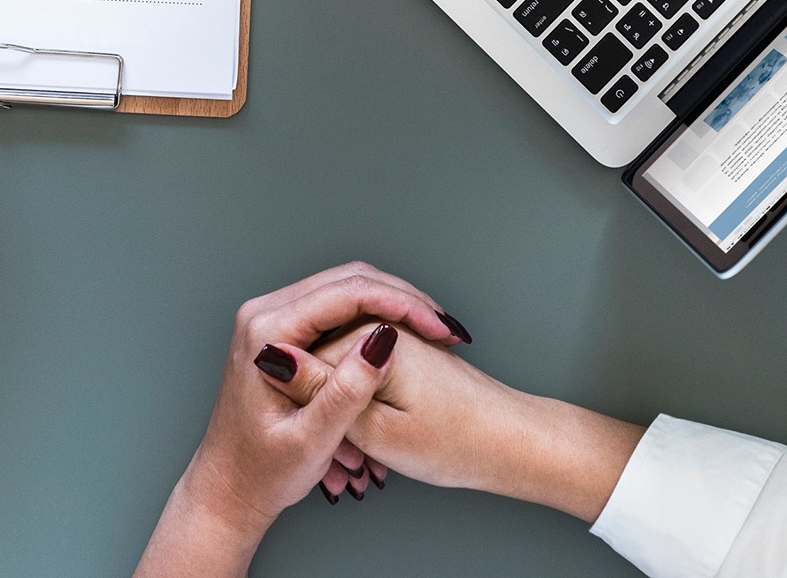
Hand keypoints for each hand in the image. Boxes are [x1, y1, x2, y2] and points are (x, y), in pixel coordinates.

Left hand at [134, 262, 466, 576]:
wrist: (229, 488)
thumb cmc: (263, 472)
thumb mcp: (311, 441)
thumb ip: (346, 392)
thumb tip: (383, 340)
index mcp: (266, 333)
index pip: (346, 294)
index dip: (402, 305)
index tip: (440, 329)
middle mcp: (264, 314)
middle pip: (348, 281)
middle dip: (403, 299)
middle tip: (445, 329)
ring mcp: (272, 319)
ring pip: (346, 289)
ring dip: (392, 305)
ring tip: (433, 334)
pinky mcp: (283, 331)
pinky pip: (337, 308)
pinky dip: (375, 317)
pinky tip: (405, 339)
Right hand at [281, 328, 646, 522]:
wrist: (512, 443)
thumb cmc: (457, 443)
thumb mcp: (375, 431)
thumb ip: (321, 393)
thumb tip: (273, 358)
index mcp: (369, 336)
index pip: (299, 358)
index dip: (300, 405)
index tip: (315, 443)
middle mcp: (380, 327)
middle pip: (318, 359)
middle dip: (320, 407)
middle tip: (339, 456)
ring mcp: (393, 338)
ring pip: (340, 373)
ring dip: (340, 413)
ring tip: (357, 459)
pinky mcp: (403, 352)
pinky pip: (362, 377)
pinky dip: (360, 410)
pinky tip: (371, 442)